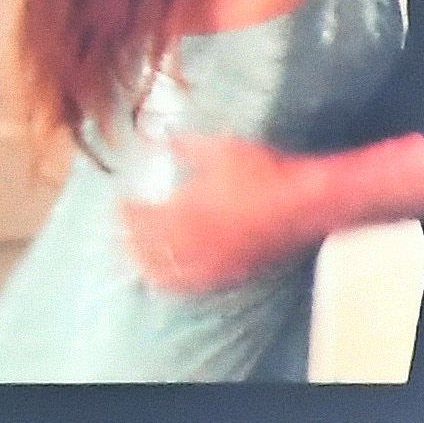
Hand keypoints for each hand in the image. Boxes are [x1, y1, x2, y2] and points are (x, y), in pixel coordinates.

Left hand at [125, 140, 325, 294]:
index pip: (140, 219)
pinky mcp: (227, 272)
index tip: (119, 204)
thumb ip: (186, 146)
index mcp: (186, 209)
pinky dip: (171, 281)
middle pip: (145, 249)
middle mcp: (192, 239)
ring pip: (164, 271)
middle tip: (120, 233)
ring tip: (134, 256)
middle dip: (128, 241)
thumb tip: (162, 138)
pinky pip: (190, 284)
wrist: (304, 201)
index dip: (125, 213)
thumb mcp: (221, 148)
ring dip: (145, 263)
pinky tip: (164, 278)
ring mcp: (209, 259)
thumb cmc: (265, 171)